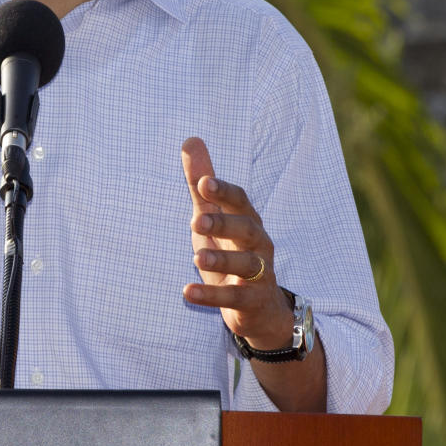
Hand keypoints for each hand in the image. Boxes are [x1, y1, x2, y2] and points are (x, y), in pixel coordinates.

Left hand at [181, 136, 292, 350]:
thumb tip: (191, 139)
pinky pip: (233, 297)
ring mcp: (259, 274)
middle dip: (224, 223)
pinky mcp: (251, 300)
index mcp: (248, 219)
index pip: (240, 201)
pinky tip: (187, 292)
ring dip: (221, 259)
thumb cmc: (232, 252)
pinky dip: (211, 295)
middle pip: (247, 229)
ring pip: (246, 264)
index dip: (224, 192)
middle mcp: (258, 244)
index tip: (203, 183)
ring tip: (195, 257)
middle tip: (196, 221)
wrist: (258, 307)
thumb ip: (202, 183)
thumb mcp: (214, 216)